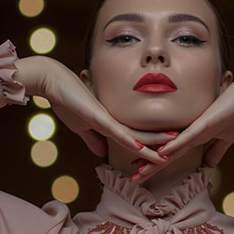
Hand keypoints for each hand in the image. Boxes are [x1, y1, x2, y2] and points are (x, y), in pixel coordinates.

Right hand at [13, 56, 167, 163]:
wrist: (51, 80)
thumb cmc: (66, 100)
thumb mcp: (81, 126)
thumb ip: (94, 140)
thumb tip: (103, 154)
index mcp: (112, 123)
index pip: (137, 138)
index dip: (152, 146)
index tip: (167, 153)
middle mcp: (114, 120)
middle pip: (143, 136)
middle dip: (161, 146)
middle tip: (181, 151)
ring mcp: (107, 118)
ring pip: (136, 136)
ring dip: (154, 145)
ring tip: (172, 152)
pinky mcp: (97, 116)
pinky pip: (118, 132)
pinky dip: (132, 142)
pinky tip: (144, 149)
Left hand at [131, 66, 233, 183]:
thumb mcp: (227, 138)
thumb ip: (216, 151)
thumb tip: (208, 166)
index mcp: (196, 135)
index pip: (172, 152)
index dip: (157, 163)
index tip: (143, 172)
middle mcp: (191, 131)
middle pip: (166, 152)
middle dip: (150, 166)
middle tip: (134, 178)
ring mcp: (196, 126)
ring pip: (171, 146)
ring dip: (155, 160)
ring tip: (138, 172)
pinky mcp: (205, 122)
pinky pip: (186, 137)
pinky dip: (173, 146)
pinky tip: (160, 155)